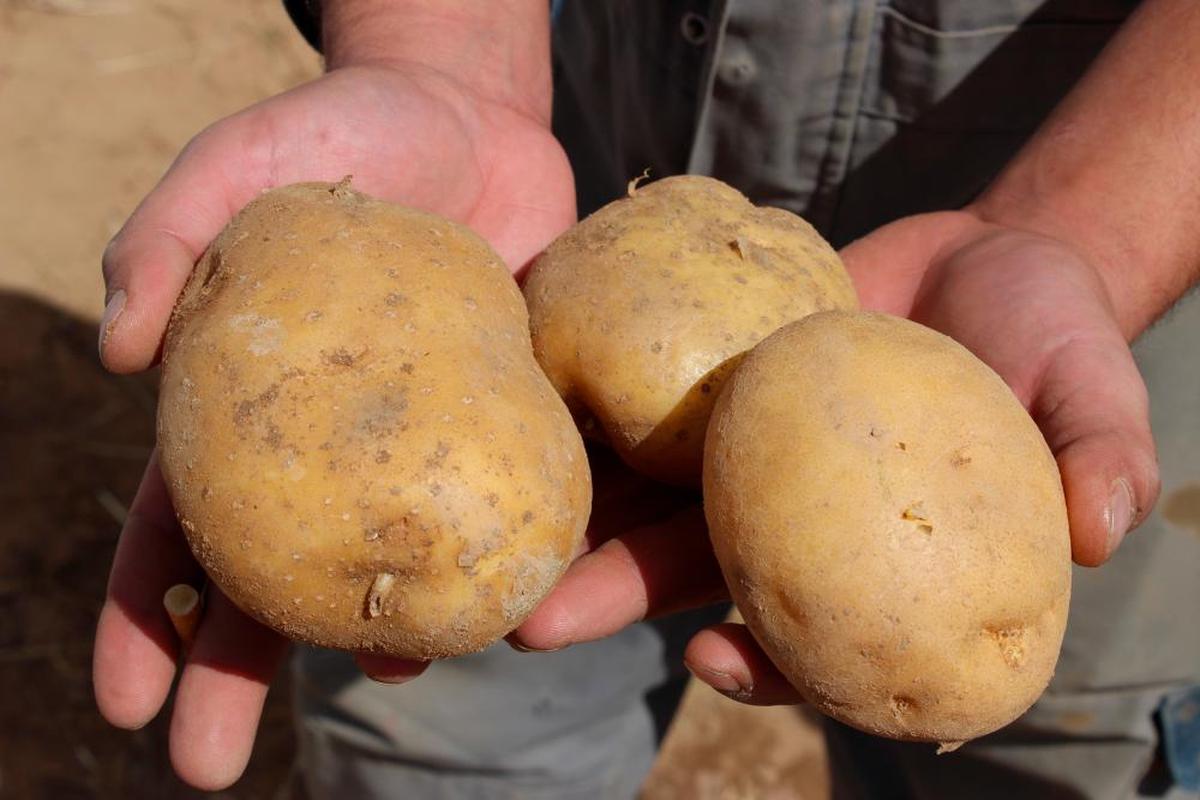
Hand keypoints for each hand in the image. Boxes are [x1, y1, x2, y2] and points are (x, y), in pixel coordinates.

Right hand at [94, 63, 573, 789]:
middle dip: (235, 672)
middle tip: (204, 766)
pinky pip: (508, 506)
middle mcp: (336, 451)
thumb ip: (167, 230)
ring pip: (397, 564)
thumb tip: (116, 348)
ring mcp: (428, 448)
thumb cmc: (342, 135)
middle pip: (275, 577)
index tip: (123, 704)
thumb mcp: (239, 157)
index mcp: (250, 410)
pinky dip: (507, 558)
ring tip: (396, 672)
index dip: (140, 613)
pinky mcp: (513, 423)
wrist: (473, 123)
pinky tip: (515, 601)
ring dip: (385, 631)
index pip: (178, 524)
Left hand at [510, 211, 1159, 705]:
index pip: (818, 641)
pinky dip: (587, 406)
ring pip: (643, 491)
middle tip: (531, 621)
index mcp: (874, 560)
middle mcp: (790, 518)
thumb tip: (1104, 530)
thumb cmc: (1044, 335)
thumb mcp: (1087, 387)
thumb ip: (1096, 452)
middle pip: (692, 571)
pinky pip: (642, 395)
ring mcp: (738, 449)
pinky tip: (522, 406)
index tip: (710, 659)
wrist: (981, 257)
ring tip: (500, 523)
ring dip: (572, 512)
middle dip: (612, 596)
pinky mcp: (707, 380)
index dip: (767, 664)